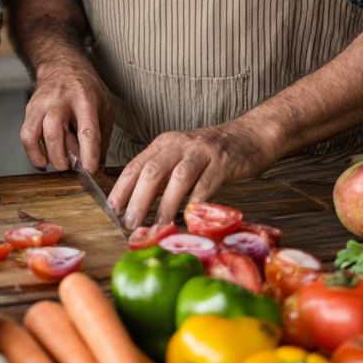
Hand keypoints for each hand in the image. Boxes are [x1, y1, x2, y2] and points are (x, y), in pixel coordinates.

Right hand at [20, 56, 112, 173]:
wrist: (62, 65)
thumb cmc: (86, 88)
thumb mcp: (105, 106)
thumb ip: (101, 135)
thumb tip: (95, 164)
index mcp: (85, 99)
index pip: (87, 131)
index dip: (88, 154)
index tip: (90, 170)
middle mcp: (61, 101)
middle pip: (54, 132)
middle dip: (60, 158)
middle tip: (70, 168)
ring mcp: (42, 104)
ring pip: (33, 133)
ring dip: (43, 155)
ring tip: (55, 164)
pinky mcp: (30, 109)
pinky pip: (26, 134)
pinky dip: (32, 151)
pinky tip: (42, 158)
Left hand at [106, 120, 279, 228]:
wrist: (251, 135)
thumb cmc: (212, 153)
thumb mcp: (181, 158)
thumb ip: (163, 177)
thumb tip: (138, 203)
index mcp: (164, 144)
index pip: (136, 165)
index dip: (122, 187)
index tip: (111, 208)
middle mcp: (179, 145)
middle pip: (152, 171)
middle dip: (137, 198)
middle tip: (129, 222)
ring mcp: (201, 153)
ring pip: (177, 178)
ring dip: (165, 205)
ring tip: (157, 226)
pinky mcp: (223, 163)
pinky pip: (207, 184)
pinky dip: (196, 202)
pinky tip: (190, 217)